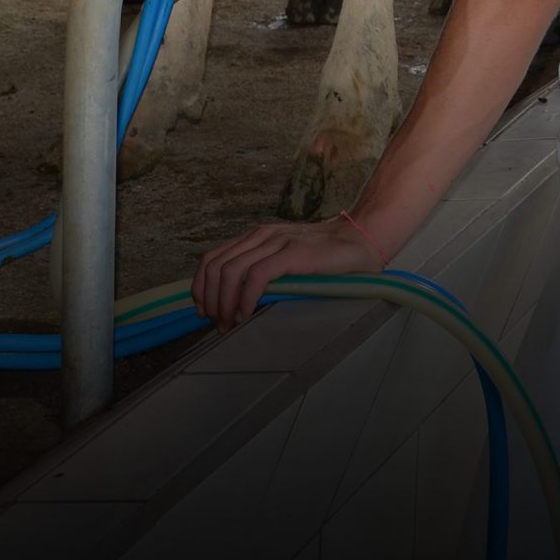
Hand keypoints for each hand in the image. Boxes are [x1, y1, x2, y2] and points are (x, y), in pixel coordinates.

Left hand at [192, 218, 379, 328]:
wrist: (359, 242)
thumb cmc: (325, 258)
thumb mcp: (284, 260)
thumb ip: (262, 270)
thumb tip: (236, 301)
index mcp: (255, 237)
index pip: (212, 258)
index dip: (200, 286)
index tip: (203, 311)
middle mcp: (260, 236)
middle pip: (215, 266)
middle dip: (209, 299)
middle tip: (217, 324)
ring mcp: (276, 242)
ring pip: (230, 271)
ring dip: (224, 303)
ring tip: (229, 324)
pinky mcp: (291, 253)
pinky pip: (255, 277)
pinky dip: (244, 299)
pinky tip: (245, 315)